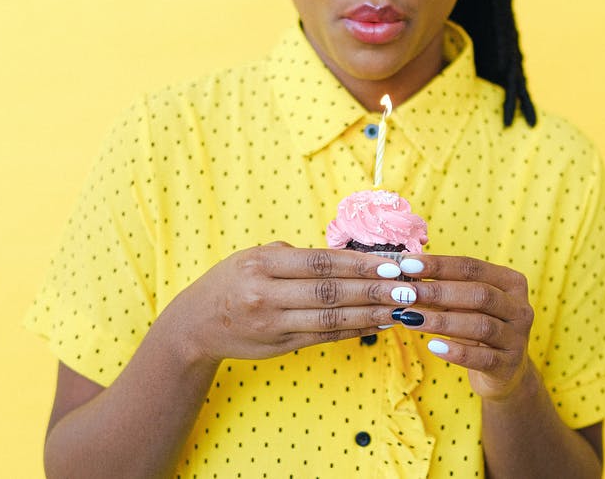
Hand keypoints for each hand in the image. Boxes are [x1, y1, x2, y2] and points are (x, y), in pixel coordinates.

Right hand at [161, 242, 400, 364]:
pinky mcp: (280, 346)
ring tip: (401, 307)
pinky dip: (355, 329)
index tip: (392, 262)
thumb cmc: (232, 282)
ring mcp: (273, 324)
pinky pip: (324, 337)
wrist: (195, 324)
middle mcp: (266, 294)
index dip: (359, 263)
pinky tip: (379, 323)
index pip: (320, 262)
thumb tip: (347, 257)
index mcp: (261, 265)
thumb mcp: (254, 257)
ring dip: (371, 313)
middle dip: (375, 288)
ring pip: (331, 318)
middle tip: (409, 286)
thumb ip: (295, 257)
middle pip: (331, 291)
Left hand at [387, 255, 535, 400]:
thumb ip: (443, 287)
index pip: (473, 267)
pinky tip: (433, 346)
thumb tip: (404, 270)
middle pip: (479, 294)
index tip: (407, 265)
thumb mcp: (465, 305)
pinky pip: (482, 357)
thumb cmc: (477, 327)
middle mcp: (520, 308)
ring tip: (411, 319)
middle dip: (439, 292)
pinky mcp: (509, 365)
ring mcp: (517, 338)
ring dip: (442, 321)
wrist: (504, 371)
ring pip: (481, 325)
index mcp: (511, 283)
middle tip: (407, 293)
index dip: (439, 265)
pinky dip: (456, 351)